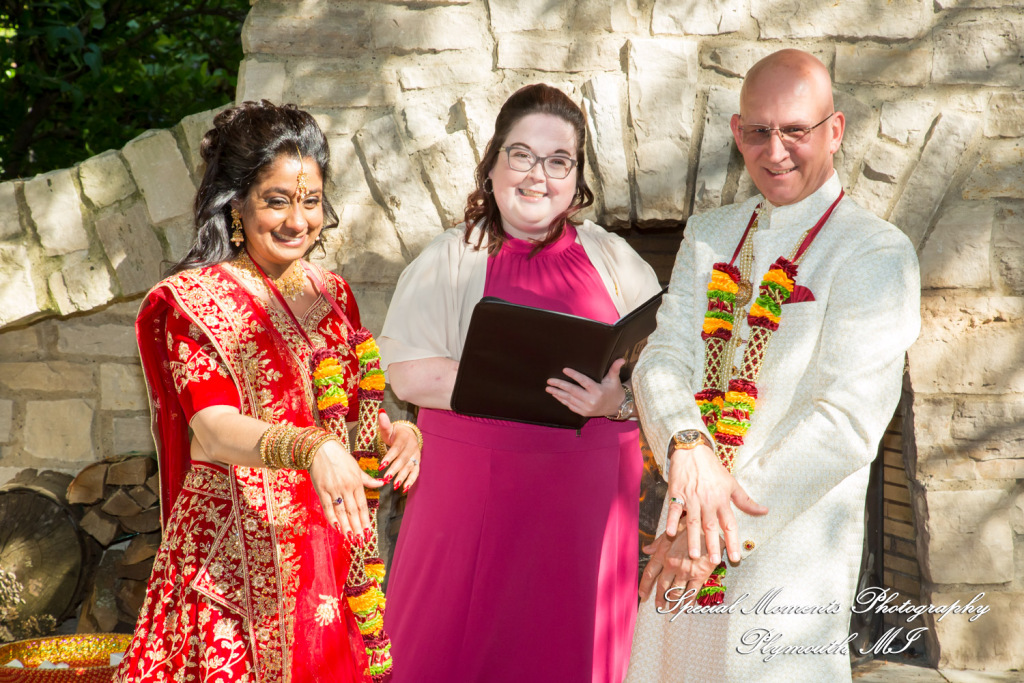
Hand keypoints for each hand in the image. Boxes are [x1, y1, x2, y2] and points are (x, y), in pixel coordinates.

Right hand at [310, 439, 382, 541]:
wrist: (321, 448)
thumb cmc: (340, 457)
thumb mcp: (356, 467)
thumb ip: (368, 479)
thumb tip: (382, 484)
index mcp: (356, 482)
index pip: (362, 505)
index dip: (365, 519)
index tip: (368, 531)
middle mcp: (346, 487)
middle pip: (352, 511)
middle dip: (357, 527)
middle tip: (360, 540)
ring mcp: (333, 489)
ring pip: (341, 511)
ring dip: (345, 526)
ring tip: (350, 538)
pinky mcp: (321, 489)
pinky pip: (327, 507)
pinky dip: (331, 518)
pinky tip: (335, 527)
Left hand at [378, 412, 421, 493]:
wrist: (409, 435)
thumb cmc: (395, 434)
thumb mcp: (389, 429)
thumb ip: (384, 423)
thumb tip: (381, 413)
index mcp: (404, 438)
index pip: (397, 448)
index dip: (390, 457)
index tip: (382, 465)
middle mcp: (412, 448)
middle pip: (403, 460)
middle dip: (395, 469)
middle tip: (386, 478)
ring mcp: (415, 456)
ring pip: (409, 467)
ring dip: (402, 477)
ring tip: (394, 485)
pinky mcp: (417, 463)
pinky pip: (415, 473)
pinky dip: (411, 481)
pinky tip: (404, 489)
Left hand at [545, 358, 625, 417]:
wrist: (617, 407)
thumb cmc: (614, 390)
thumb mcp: (614, 379)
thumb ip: (615, 368)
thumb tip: (621, 359)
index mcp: (598, 391)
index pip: (584, 381)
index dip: (574, 375)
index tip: (564, 370)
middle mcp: (591, 400)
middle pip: (573, 391)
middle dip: (560, 385)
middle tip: (550, 380)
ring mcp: (587, 408)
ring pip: (569, 399)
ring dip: (558, 393)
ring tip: (549, 388)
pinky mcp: (584, 413)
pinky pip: (570, 406)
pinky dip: (562, 401)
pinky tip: (556, 395)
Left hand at [639, 530, 718, 610]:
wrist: (711, 528)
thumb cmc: (691, 527)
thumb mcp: (671, 530)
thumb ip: (658, 543)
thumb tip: (646, 550)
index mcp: (662, 553)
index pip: (650, 573)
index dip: (645, 586)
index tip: (643, 595)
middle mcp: (671, 564)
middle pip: (662, 586)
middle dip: (659, 598)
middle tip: (658, 606)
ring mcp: (685, 571)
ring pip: (675, 592)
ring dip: (672, 602)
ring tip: (671, 609)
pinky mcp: (699, 575)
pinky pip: (691, 593)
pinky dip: (688, 602)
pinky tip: (686, 607)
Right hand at [666, 444, 767, 564]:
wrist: (693, 451)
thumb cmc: (713, 469)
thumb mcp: (732, 483)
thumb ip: (746, 501)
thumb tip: (765, 511)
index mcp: (722, 499)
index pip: (729, 524)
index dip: (733, 541)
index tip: (735, 558)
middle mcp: (708, 501)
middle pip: (711, 526)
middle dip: (712, 544)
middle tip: (714, 561)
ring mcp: (691, 498)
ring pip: (692, 521)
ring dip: (693, 538)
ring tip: (693, 555)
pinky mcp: (677, 493)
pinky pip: (673, 509)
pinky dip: (671, 521)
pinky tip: (670, 533)